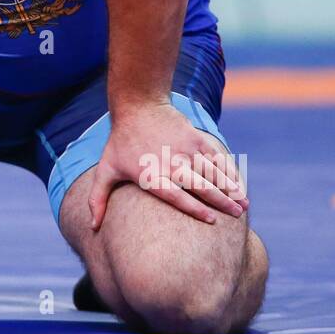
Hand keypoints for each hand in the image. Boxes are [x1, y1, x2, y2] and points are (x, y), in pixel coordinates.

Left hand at [86, 101, 248, 229]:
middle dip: (221, 201)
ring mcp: (186, 149)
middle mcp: (171, 163)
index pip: (177, 196)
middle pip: (200, 185)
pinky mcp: (196, 138)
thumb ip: (98, 199)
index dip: (195, 209)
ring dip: (231, 188)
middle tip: (235, 215)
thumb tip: (91, 227)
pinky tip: (239, 184)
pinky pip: (216, 158)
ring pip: (212, 172)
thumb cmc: (120, 143)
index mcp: (151, 175)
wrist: (138, 106)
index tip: (212, 220)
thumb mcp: (106, 170)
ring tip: (243, 205)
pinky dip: (229, 171)